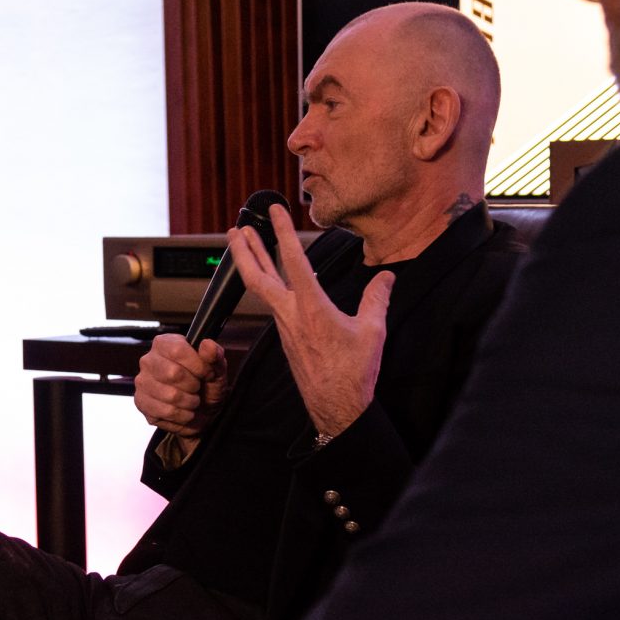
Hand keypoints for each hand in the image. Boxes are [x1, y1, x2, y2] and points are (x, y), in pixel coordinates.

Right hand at [133, 333, 228, 453]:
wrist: (203, 412)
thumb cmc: (207, 385)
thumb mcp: (217, 369)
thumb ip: (214, 355)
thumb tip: (207, 344)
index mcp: (166, 343)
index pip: (178, 350)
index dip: (198, 365)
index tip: (208, 373)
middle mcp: (149, 360)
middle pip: (173, 373)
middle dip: (193, 385)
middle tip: (198, 388)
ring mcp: (143, 382)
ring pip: (170, 395)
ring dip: (190, 402)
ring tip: (192, 400)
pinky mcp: (142, 403)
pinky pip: (165, 411)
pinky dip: (183, 415)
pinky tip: (185, 411)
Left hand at [230, 203, 394, 436]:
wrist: (336, 408)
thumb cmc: (354, 372)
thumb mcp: (372, 332)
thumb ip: (376, 299)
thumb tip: (386, 276)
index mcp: (312, 308)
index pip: (294, 260)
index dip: (282, 232)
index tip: (274, 211)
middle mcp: (291, 314)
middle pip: (258, 276)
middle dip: (244, 250)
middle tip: (234, 229)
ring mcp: (284, 327)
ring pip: (262, 290)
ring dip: (252, 265)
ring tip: (244, 246)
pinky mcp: (285, 339)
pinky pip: (272, 305)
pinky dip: (267, 285)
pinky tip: (272, 280)